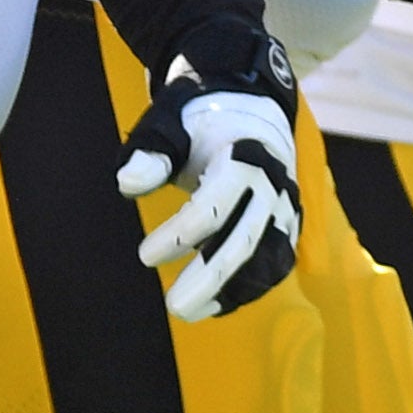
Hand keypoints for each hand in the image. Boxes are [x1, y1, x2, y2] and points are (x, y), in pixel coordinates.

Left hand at [111, 18, 302, 321]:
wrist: (246, 101)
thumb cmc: (195, 116)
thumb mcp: (166, 121)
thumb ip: (149, 152)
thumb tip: (127, 184)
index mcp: (244, 156)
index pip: (214, 206)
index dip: (179, 235)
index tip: (144, 256)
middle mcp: (273, 184)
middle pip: (245, 240)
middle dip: (210, 278)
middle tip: (174, 308)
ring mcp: (284, 204)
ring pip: (268, 257)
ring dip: (234, 289)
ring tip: (192, 310)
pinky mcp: (286, 220)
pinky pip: (275, 260)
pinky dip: (250, 285)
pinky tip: (215, 304)